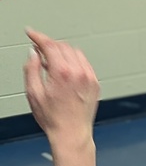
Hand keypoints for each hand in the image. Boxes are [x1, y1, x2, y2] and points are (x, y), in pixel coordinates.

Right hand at [23, 29, 99, 148]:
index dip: (38, 36)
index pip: (50, 45)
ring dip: (62, 52)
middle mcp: (79, 72)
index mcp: (63, 73)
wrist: (71, 132)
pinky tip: (65, 69)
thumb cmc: (53, 117)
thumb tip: (34, 53)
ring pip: (76, 53)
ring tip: (50, 61)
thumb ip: (32, 69)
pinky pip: (85, 64)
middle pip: (63, 46)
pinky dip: (74, 61)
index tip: (31, 33)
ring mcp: (89, 77)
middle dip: (49, 45)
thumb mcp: (33, 93)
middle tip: (38, 49)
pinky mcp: (95, 83)